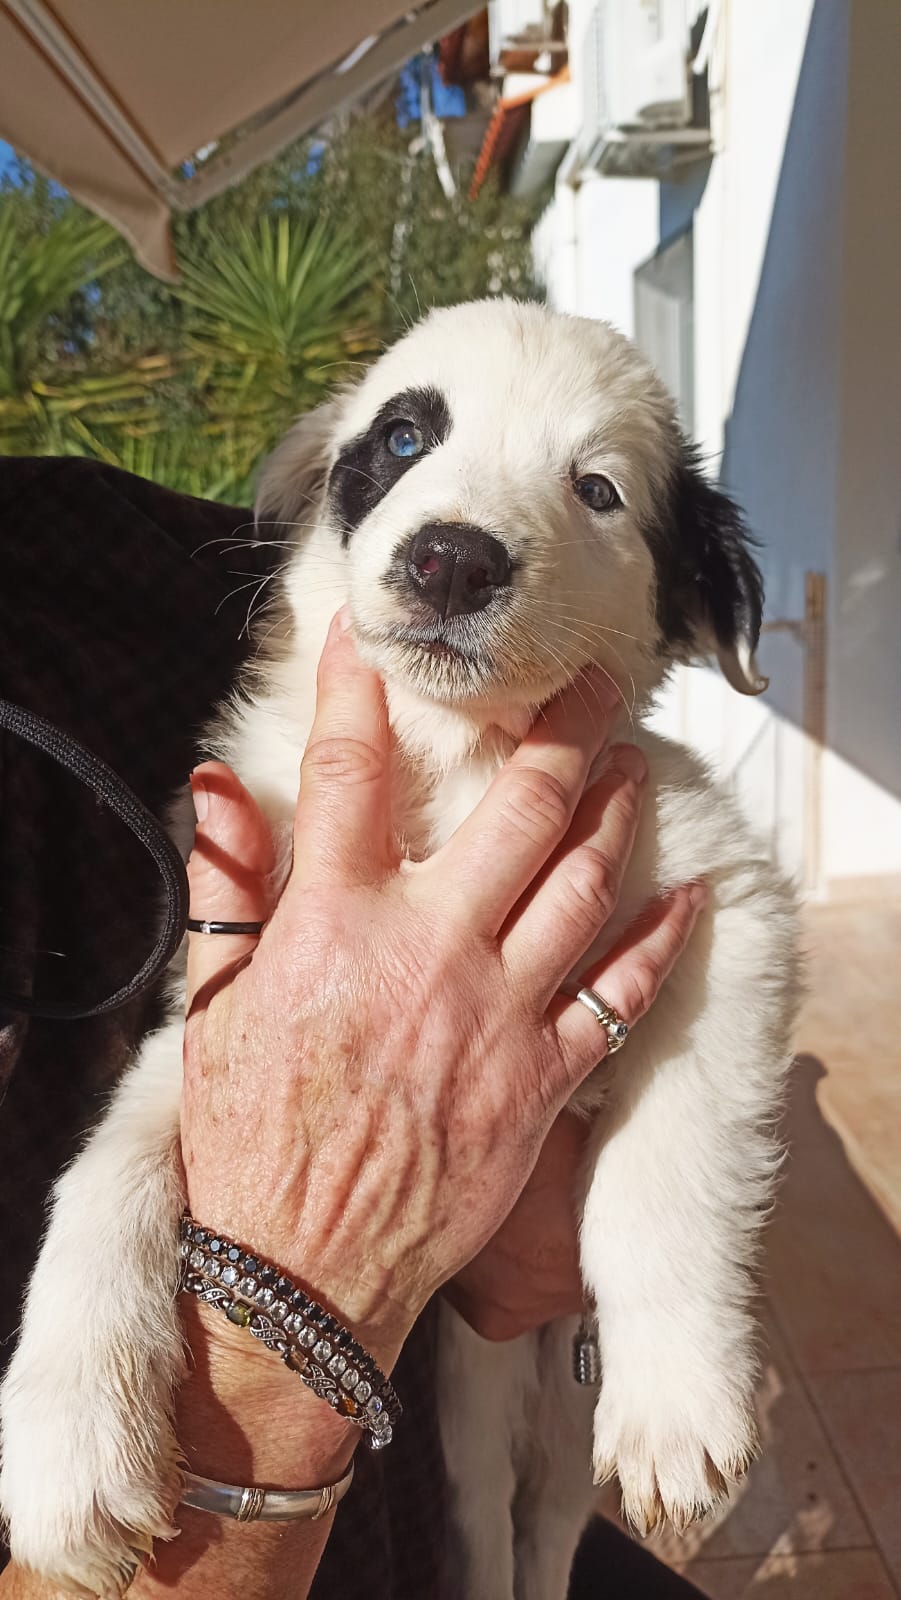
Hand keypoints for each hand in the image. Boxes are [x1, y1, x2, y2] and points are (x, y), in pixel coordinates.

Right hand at [181, 609, 703, 1367]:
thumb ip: (224, 889)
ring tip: (633, 761)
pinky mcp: (541, 1078)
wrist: (301, 1269)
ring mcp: (497, 1013)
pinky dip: (661, 941)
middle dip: (562, 727)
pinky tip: (688, 898)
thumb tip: (212, 788)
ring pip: (581, 883)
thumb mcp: (212, 1007)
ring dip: (617, 810)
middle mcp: (429, 950)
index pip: (352, 774)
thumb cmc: (250, 1137)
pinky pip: (620, 995)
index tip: (370, 642)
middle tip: (590, 678)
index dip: (359, 691)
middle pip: (518, 809)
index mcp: (335, 924)